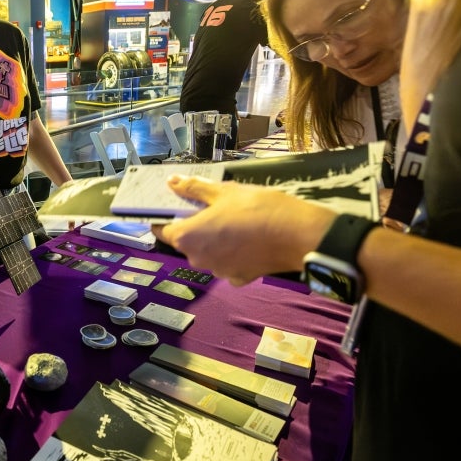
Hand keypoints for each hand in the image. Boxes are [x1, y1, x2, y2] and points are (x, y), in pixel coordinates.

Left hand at [152, 176, 336, 284]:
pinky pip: (228, 263)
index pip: (162, 229)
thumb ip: (194, 188)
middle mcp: (197, 259)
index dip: (165, 218)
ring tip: (234, 221)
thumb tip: (172, 182)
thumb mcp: (223, 191)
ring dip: (214, 240)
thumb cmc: (255, 209)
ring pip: (208, 253)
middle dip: (194, 226)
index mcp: (187, 237)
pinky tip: (247, 240)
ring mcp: (218, 271)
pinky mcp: (238, 278)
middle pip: (186, 242)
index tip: (174, 207)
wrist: (297, 235)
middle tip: (211, 208)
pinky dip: (233, 253)